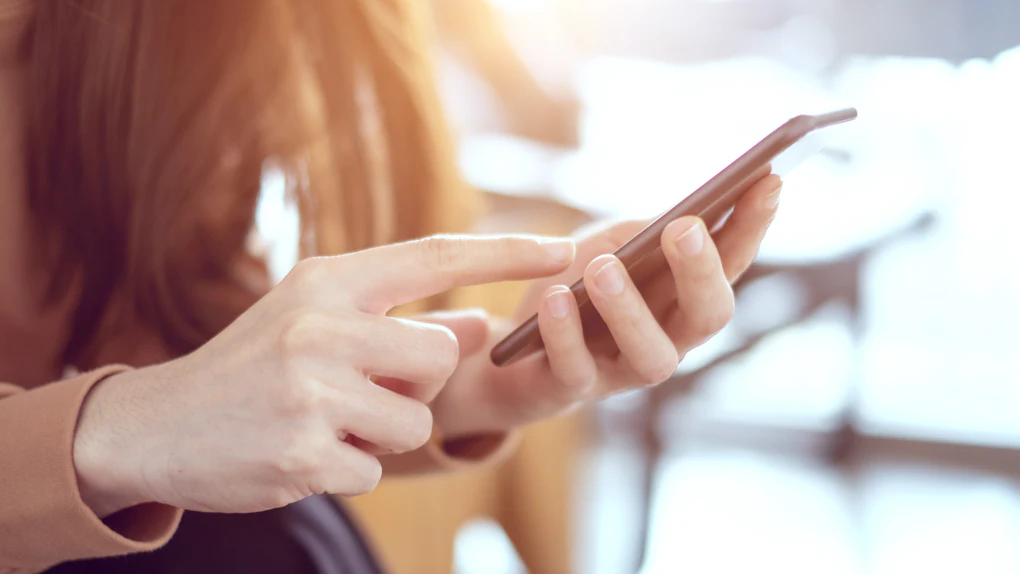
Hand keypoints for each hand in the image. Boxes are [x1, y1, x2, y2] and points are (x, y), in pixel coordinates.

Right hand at [71, 235, 573, 516]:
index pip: (434, 256)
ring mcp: (309, 391)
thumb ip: (398, 319)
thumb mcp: (318, 320)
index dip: (506, 253)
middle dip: (416, 381)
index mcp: (326, 282)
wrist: (159, 425)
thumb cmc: (253, 364)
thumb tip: (480, 325)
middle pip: (438, 356)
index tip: (564, 249)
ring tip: (326, 421)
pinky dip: (350, 468)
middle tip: (358, 387)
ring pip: (415, 420)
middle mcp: (319, 326)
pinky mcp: (303, 453)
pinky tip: (302, 451)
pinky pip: (376, 469)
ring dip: (383, 432)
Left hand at [431, 175, 781, 437]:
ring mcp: (621, 372)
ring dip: (629, 309)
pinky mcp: (569, 389)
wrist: (508, 346)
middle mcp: (668, 340)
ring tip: (605, 267)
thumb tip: (689, 214)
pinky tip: (553, 298)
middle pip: (708, 316)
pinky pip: (574, 370)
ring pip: (650, 356)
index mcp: (684, 298)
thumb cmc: (574, 287)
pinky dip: (564, 334)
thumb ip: (647, 231)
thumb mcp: (610, 245)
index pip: (732, 263)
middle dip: (701, 272)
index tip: (770, 180)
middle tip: (684, 229)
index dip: (753, 226)